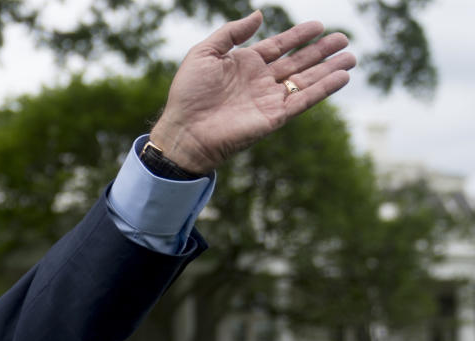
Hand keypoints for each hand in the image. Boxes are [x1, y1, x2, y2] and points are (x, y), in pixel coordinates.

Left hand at [149, 11, 355, 174]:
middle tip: (343, 38)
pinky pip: (303, 100)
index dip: (298, 35)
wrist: (184, 131)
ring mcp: (268, 99)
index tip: (318, 25)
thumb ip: (231, 33)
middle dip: (321, 51)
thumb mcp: (204, 53)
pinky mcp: (274, 117)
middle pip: (297, 62)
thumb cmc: (188, 93)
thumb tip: (259, 15)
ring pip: (306, 80)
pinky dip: (323, 89)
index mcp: (244, 64)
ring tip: (351, 57)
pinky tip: (342, 77)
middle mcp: (260, 81)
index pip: (278, 46)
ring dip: (328, 69)